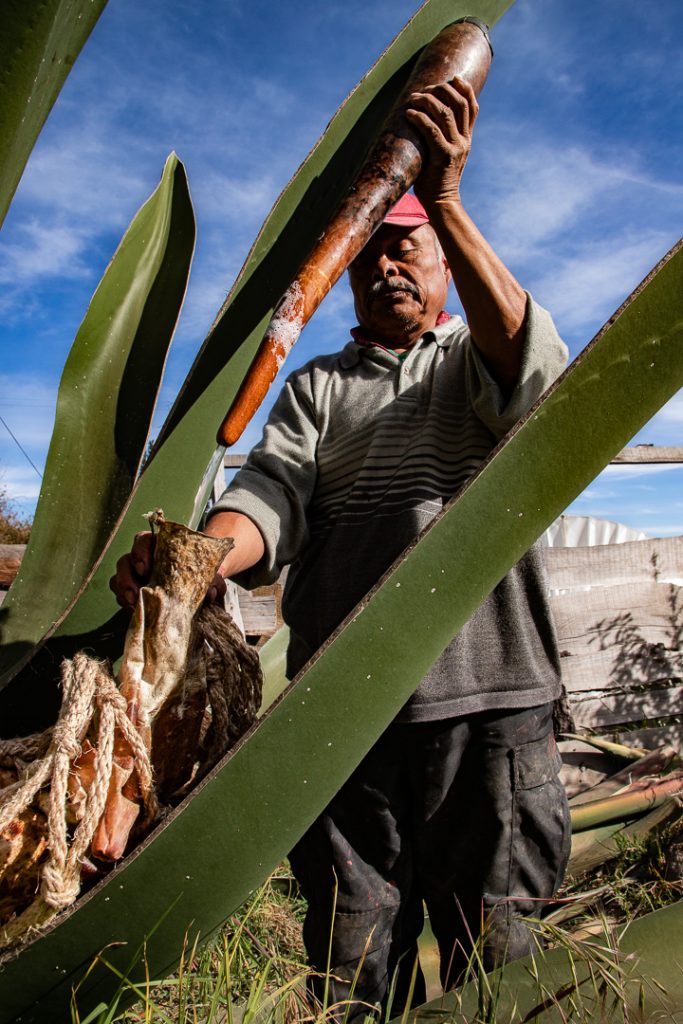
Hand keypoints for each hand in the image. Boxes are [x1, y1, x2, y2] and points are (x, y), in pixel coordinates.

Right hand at [109, 530, 226, 608]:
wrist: (199, 587)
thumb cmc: (200, 574)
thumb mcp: (208, 575)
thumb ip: (212, 580)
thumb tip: (212, 593)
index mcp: (161, 546)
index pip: (143, 539)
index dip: (140, 551)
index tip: (145, 567)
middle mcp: (144, 557)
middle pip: (126, 558)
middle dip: (127, 574)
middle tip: (137, 591)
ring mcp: (135, 573)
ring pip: (120, 574)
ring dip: (123, 588)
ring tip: (134, 602)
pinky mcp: (132, 588)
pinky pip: (119, 590)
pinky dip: (123, 598)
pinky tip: (133, 608)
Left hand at [404, 76, 477, 206]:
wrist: (442, 203)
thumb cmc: (436, 179)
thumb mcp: (444, 154)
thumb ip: (442, 138)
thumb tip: (426, 119)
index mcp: (466, 139)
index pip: (472, 107)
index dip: (465, 88)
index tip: (452, 77)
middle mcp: (464, 141)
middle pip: (459, 103)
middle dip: (441, 90)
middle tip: (424, 90)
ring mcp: (456, 148)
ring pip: (445, 113)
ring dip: (427, 101)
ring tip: (412, 98)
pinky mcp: (443, 157)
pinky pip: (432, 131)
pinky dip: (420, 118)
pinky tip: (409, 114)